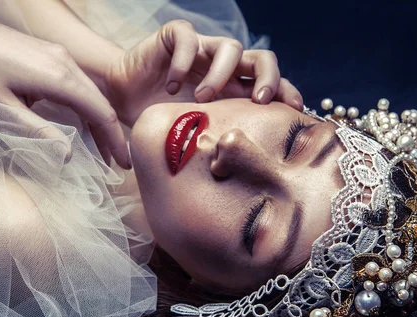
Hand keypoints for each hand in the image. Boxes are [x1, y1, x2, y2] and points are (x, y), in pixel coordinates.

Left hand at [0, 9, 130, 167]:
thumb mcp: (4, 108)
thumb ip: (39, 133)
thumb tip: (68, 156)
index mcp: (60, 77)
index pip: (102, 113)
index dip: (115, 141)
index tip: (124, 164)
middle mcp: (66, 62)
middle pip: (101, 103)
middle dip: (111, 135)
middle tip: (117, 163)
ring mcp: (59, 55)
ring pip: (91, 93)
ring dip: (98, 121)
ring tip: (102, 150)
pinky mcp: (51, 54)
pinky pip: (78, 84)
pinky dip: (86, 107)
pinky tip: (81, 123)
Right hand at [102, 20, 303, 126]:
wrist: (123, 95)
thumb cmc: (162, 118)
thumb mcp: (196, 133)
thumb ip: (217, 142)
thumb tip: (244, 178)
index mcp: (235, 90)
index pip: (271, 85)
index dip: (286, 94)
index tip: (293, 111)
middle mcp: (224, 68)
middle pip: (263, 59)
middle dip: (268, 78)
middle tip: (258, 102)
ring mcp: (203, 50)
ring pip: (231, 47)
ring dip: (221, 74)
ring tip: (201, 99)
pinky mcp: (176, 37)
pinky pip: (189, 39)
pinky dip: (183, 62)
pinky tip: (171, 85)